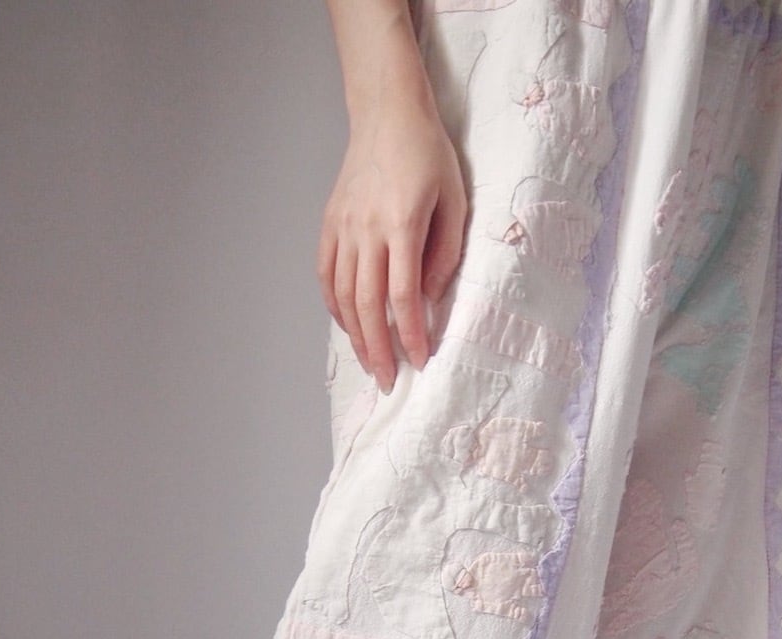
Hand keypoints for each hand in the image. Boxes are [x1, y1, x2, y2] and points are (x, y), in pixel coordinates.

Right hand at [317, 104, 467, 393]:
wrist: (387, 114)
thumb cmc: (428, 155)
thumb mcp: (454, 201)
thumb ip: (445, 253)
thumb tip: (430, 299)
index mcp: (400, 225)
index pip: (402, 296)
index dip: (410, 334)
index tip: (420, 360)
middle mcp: (366, 230)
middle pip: (368, 304)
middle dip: (378, 349)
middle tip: (388, 381)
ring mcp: (343, 227)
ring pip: (344, 295)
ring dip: (356, 336)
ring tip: (370, 364)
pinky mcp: (330, 223)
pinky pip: (327, 275)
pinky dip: (336, 307)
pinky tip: (349, 327)